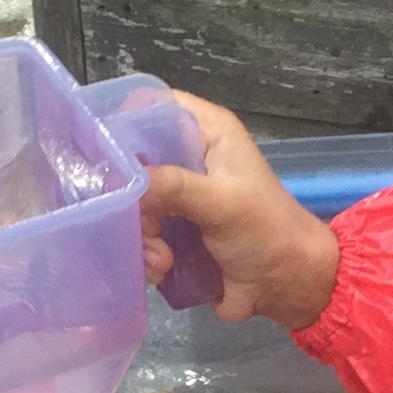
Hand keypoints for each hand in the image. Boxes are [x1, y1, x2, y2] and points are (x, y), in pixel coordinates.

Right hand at [136, 93, 341, 330]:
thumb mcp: (224, 204)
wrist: (288, 287)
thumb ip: (174, 188)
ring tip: (161, 259)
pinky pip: (138, 234)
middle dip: (130, 197)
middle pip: (132, 161)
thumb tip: (124, 183)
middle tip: (144, 224)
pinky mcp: (173, 231)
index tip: (104, 155)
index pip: (153, 105)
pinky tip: (161, 270)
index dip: (124, 123)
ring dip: (138, 234)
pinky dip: (144, 254)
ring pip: (130, 203)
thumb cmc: (268, 233)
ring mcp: (178, 197)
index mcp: (207, 133)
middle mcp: (188, 158)